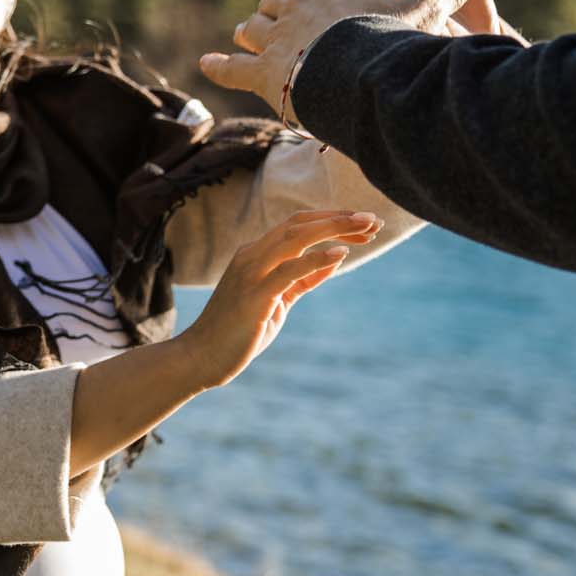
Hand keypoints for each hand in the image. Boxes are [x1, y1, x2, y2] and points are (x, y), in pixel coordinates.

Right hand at [173, 210, 380, 388]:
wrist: (201, 358)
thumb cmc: (239, 332)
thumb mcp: (278, 301)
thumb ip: (301, 280)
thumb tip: (333, 259)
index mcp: (256, 254)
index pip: (298, 224)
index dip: (332, 220)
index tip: (364, 226)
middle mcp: (252, 256)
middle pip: (300, 223)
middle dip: (339, 218)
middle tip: (373, 220)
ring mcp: (251, 273)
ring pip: (295, 237)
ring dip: (334, 228)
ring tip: (367, 228)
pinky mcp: (254, 295)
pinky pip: (289, 270)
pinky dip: (315, 259)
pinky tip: (340, 253)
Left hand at [199, 0, 490, 114]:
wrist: (360, 75)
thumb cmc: (393, 40)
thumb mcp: (425, 10)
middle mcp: (296, 7)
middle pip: (272, 1)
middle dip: (269, 9)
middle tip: (267, 15)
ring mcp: (275, 39)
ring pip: (249, 29)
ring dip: (245, 33)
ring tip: (241, 37)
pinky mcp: (260, 73)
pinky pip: (231, 68)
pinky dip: (217, 66)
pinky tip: (205, 65)